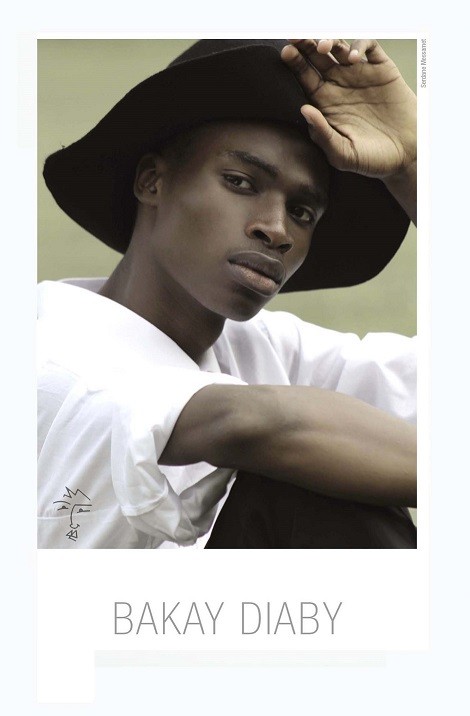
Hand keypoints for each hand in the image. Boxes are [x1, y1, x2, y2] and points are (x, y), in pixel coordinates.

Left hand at [281, 39, 416, 180]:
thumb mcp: (342, 154)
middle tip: (297, 38)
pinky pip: (369, 48)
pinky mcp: (382, 70)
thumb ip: (322, 135)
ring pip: (340, 48)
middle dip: (306, 44)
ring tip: (323, 47)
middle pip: (318, 57)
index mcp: (325, 103)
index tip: (287, 53)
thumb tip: (304, 109)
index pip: (305, 77)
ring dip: (329, 41)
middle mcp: (340, 85)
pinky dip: (359, 46)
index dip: (295, 63)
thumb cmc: (371, 160)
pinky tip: (353, 59)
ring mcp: (360, 76)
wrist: (406, 156)